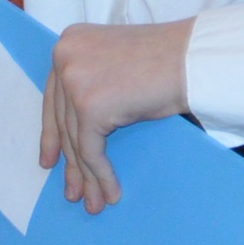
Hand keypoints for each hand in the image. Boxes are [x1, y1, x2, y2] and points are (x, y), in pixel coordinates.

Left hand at [40, 20, 193, 214]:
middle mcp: (65, 57)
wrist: (194, 59)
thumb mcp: (115, 65)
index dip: (52, 133)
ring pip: (76, 141)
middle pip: (63, 121)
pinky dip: (101, 175)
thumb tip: (78, 129)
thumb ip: (92, 82)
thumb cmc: (167, 62)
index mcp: (70, 42)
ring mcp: (75, 81)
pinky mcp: (90, 106)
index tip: (50, 160)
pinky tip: (110, 193)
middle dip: (69, 162)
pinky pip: (91, 151)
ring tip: (93, 202)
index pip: (54, 97)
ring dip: (86, 176)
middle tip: (72, 190)